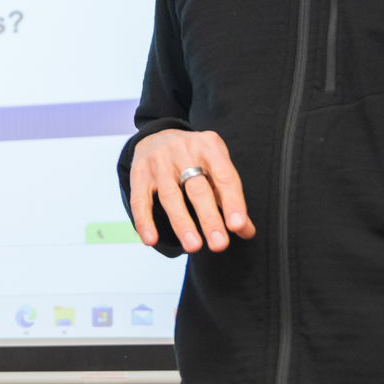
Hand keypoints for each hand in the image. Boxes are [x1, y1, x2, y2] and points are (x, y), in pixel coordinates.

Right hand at [128, 129, 254, 251]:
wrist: (157, 135)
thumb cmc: (195, 160)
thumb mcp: (216, 168)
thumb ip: (229, 198)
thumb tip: (245, 231)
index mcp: (209, 146)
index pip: (224, 177)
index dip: (232, 202)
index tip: (237, 226)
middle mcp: (183, 149)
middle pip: (198, 188)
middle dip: (209, 219)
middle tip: (219, 244)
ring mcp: (159, 160)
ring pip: (170, 196)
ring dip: (182, 224)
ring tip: (194, 247)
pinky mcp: (139, 172)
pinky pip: (140, 199)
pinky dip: (145, 221)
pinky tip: (151, 240)